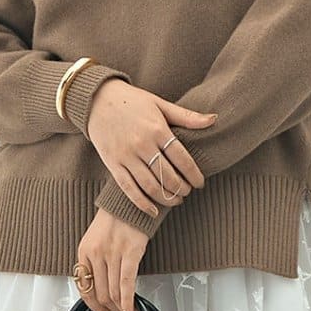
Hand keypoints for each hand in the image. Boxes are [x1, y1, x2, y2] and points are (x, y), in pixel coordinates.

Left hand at [75, 209, 150, 310]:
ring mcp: (113, 253)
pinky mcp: (130, 252)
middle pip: (101, 294)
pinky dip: (129, 301)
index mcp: (84, 251)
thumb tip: (100, 290)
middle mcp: (96, 253)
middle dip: (110, 309)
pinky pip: (127, 284)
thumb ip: (94, 263)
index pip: (84, 288)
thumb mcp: (95, 240)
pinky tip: (132, 310)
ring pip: (114, 292)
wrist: (130, 201)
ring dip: (122, 309)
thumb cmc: (115, 220)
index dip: (93, 305)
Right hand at [85, 78, 216, 214]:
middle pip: (168, 175)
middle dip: (182, 189)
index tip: (200, 183)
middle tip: (188, 192)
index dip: (194, 174)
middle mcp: (142, 144)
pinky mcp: (112, 164)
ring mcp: (126, 155)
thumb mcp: (160, 104)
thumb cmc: (132, 101)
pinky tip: (153, 210)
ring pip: (150, 185)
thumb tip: (214, 119)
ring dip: (166, 198)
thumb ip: (186, 116)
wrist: (96, 99)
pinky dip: (142, 203)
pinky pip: (128, 188)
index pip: (182, 158)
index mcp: (157, 129)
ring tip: (176, 201)